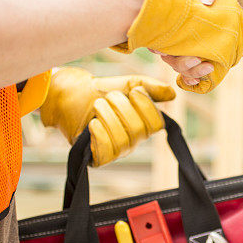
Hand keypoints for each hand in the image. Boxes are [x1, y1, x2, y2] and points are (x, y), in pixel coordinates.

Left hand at [39, 66, 175, 166]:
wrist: (70, 96)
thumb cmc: (101, 90)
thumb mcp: (129, 83)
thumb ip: (150, 87)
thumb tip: (172, 94)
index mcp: (144, 125)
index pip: (157, 124)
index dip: (146, 107)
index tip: (133, 92)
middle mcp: (133, 141)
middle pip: (137, 130)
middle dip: (121, 108)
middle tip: (108, 98)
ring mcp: (117, 152)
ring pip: (121, 140)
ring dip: (107, 117)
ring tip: (97, 106)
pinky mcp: (98, 159)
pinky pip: (106, 152)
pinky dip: (100, 135)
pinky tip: (92, 125)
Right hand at [111, 0, 242, 93]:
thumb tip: (206, 0)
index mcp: (174, 12)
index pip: (156, 30)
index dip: (155, 41)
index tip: (162, 48)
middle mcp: (178, 30)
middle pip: (166, 52)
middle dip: (177, 61)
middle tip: (195, 59)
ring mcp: (191, 44)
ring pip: (178, 64)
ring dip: (188, 70)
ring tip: (207, 66)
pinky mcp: (205, 54)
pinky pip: (192, 71)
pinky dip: (192, 78)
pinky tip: (199, 79)